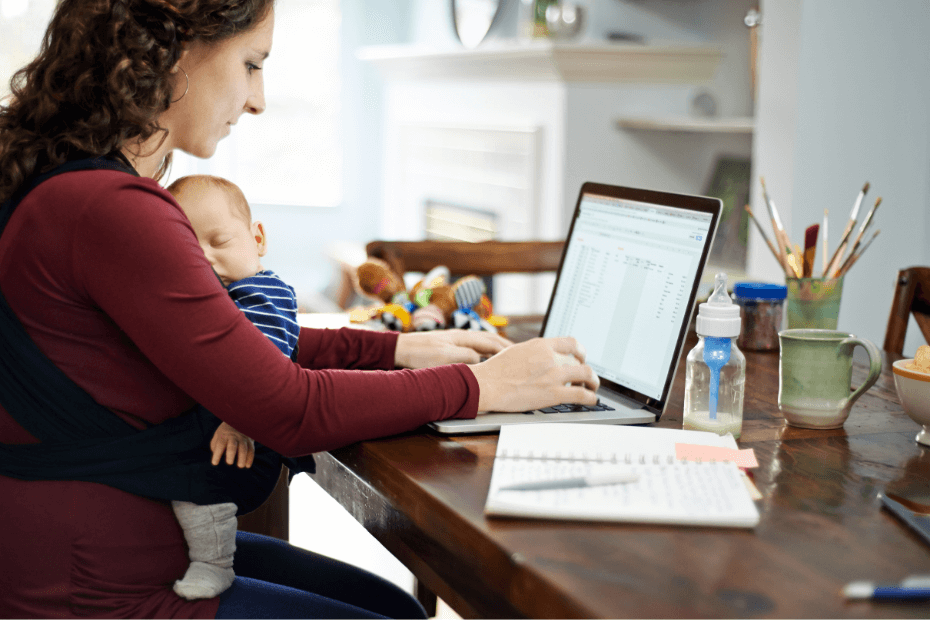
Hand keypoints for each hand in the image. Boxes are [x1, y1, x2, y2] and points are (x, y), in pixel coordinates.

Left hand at [210, 422, 254, 467]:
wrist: (239, 420)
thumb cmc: (226, 431)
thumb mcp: (218, 434)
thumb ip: (215, 445)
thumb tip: (215, 455)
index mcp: (224, 435)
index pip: (220, 445)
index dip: (217, 454)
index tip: (214, 463)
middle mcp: (234, 437)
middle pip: (232, 445)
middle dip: (231, 454)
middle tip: (229, 463)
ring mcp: (243, 439)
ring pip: (244, 448)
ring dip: (243, 457)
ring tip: (240, 466)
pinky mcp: (250, 441)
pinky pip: (251, 450)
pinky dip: (250, 458)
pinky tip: (247, 466)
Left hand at [394, 329, 511, 367]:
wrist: (399, 350)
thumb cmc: (420, 354)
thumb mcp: (446, 357)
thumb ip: (466, 357)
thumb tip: (483, 359)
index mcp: (462, 337)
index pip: (490, 342)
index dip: (506, 349)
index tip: (520, 355)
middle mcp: (460, 336)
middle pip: (488, 340)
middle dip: (504, 346)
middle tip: (519, 352)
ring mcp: (454, 340)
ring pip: (481, 343)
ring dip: (495, 348)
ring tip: (506, 354)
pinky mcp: (447, 346)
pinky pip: (472, 347)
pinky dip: (483, 351)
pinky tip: (483, 357)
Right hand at [468, 337, 599, 411]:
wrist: (486, 385)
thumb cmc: (495, 370)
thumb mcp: (517, 351)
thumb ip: (535, 352)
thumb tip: (544, 355)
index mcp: (541, 345)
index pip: (572, 342)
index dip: (581, 351)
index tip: (581, 357)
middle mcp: (550, 357)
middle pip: (581, 360)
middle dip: (587, 369)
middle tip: (586, 376)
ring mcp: (553, 375)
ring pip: (587, 375)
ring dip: (593, 382)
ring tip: (592, 387)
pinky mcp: (553, 394)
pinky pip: (582, 394)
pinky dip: (591, 397)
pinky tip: (592, 400)